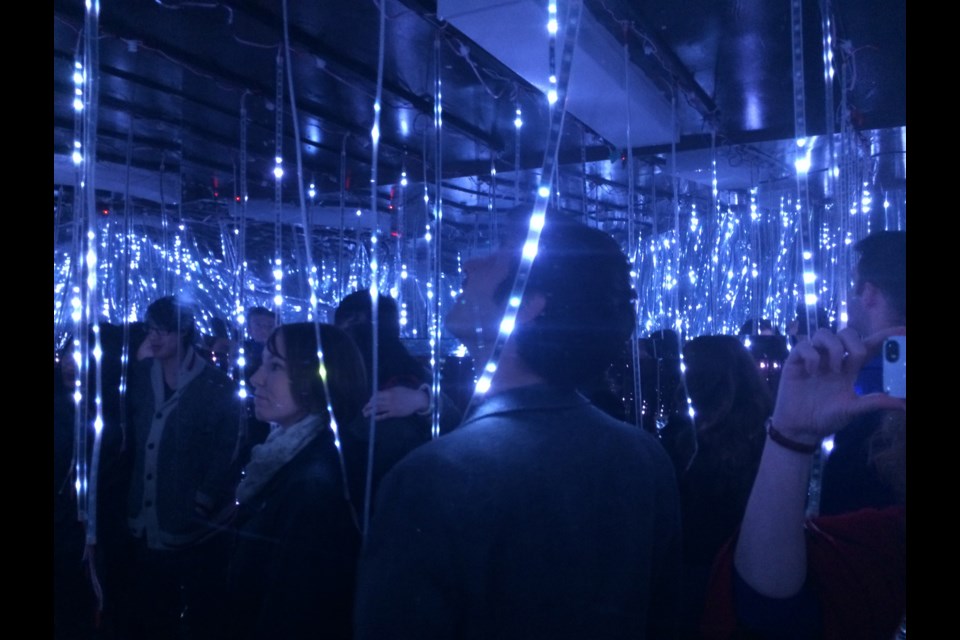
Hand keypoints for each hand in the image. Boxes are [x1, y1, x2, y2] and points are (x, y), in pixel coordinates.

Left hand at [362, 386, 429, 420]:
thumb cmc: (408, 393)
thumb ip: (389, 391)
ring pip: (378, 409)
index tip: (369, 401)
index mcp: (389, 392)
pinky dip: (378, 417)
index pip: (377, 395)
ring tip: (365, 414)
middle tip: (363, 409)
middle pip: (375, 403)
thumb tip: (380, 393)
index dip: (371, 399)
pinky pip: (384, 415)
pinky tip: (373, 418)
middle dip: (368, 406)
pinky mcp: (394, 413)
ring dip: (370, 412)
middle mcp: (389, 399)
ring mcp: (391, 407)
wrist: (417, 400)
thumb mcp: (398, 389)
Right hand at [770, 327, 904, 443]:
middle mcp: (832, 359)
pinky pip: (804, 345)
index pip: (867, 346)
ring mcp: (814, 358)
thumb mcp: (853, 410)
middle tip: (853, 360)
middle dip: (853, 342)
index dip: (883, 337)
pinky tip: (811, 372)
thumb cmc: (827, 418)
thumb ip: (874, 402)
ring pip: (824, 333)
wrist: (800, 428)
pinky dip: (811, 356)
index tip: (901, 331)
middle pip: (846, 333)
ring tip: (833, 369)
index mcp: (849, 369)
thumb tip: (902, 405)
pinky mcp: (795, 361)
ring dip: (832, 347)